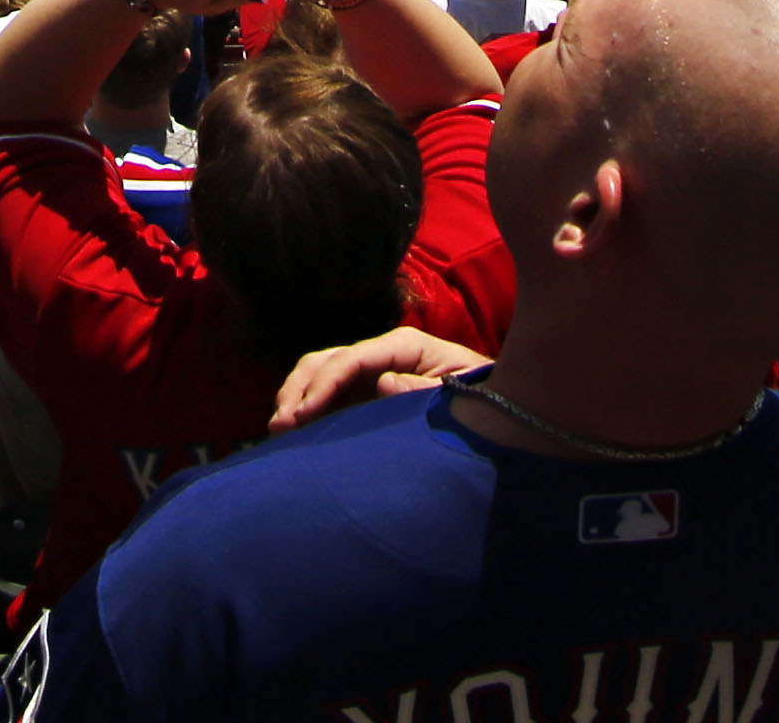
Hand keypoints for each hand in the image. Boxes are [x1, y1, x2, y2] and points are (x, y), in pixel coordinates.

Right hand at [272, 324, 487, 426]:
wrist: (499, 407)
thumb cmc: (483, 397)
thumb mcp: (462, 393)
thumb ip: (423, 389)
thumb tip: (382, 384)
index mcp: (404, 346)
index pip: (352, 358)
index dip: (324, 383)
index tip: (303, 414)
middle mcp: (381, 355)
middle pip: (326, 359)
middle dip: (299, 388)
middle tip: (281, 425)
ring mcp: (371, 374)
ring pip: (319, 374)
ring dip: (295, 397)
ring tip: (280, 431)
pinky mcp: (367, 395)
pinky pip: (329, 397)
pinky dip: (307, 409)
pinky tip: (294, 432)